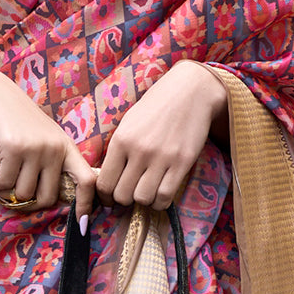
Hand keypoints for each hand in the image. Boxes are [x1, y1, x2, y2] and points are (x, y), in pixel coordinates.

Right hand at [0, 63, 96, 217]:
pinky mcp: (15, 148)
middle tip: (17, 192)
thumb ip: (51, 161)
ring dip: (10, 192)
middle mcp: (56, 148)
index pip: (87, 180)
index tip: (82, 223)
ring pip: (25, 194)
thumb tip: (49, 199)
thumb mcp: (44, 137)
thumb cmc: (16, 121)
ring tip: (3, 178)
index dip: (86, 204)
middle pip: (49, 197)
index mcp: (67, 147)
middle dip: (30, 202)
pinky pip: (6, 184)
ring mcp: (36, 148)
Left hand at [96, 61, 227, 209]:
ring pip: (143, 199)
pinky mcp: (182, 162)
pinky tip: (160, 193)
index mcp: (121, 140)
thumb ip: (118, 151)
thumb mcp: (128, 124)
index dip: (105, 197)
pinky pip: (166, 196)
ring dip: (144, 200)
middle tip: (131, 193)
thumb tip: (108, 181)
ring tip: (147, 191)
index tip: (111, 198)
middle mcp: (139, 150)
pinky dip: (161, 201)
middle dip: (124, 200)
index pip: (104, 183)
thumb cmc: (156, 108)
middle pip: (122, 195)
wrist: (189, 92)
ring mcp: (162, 157)